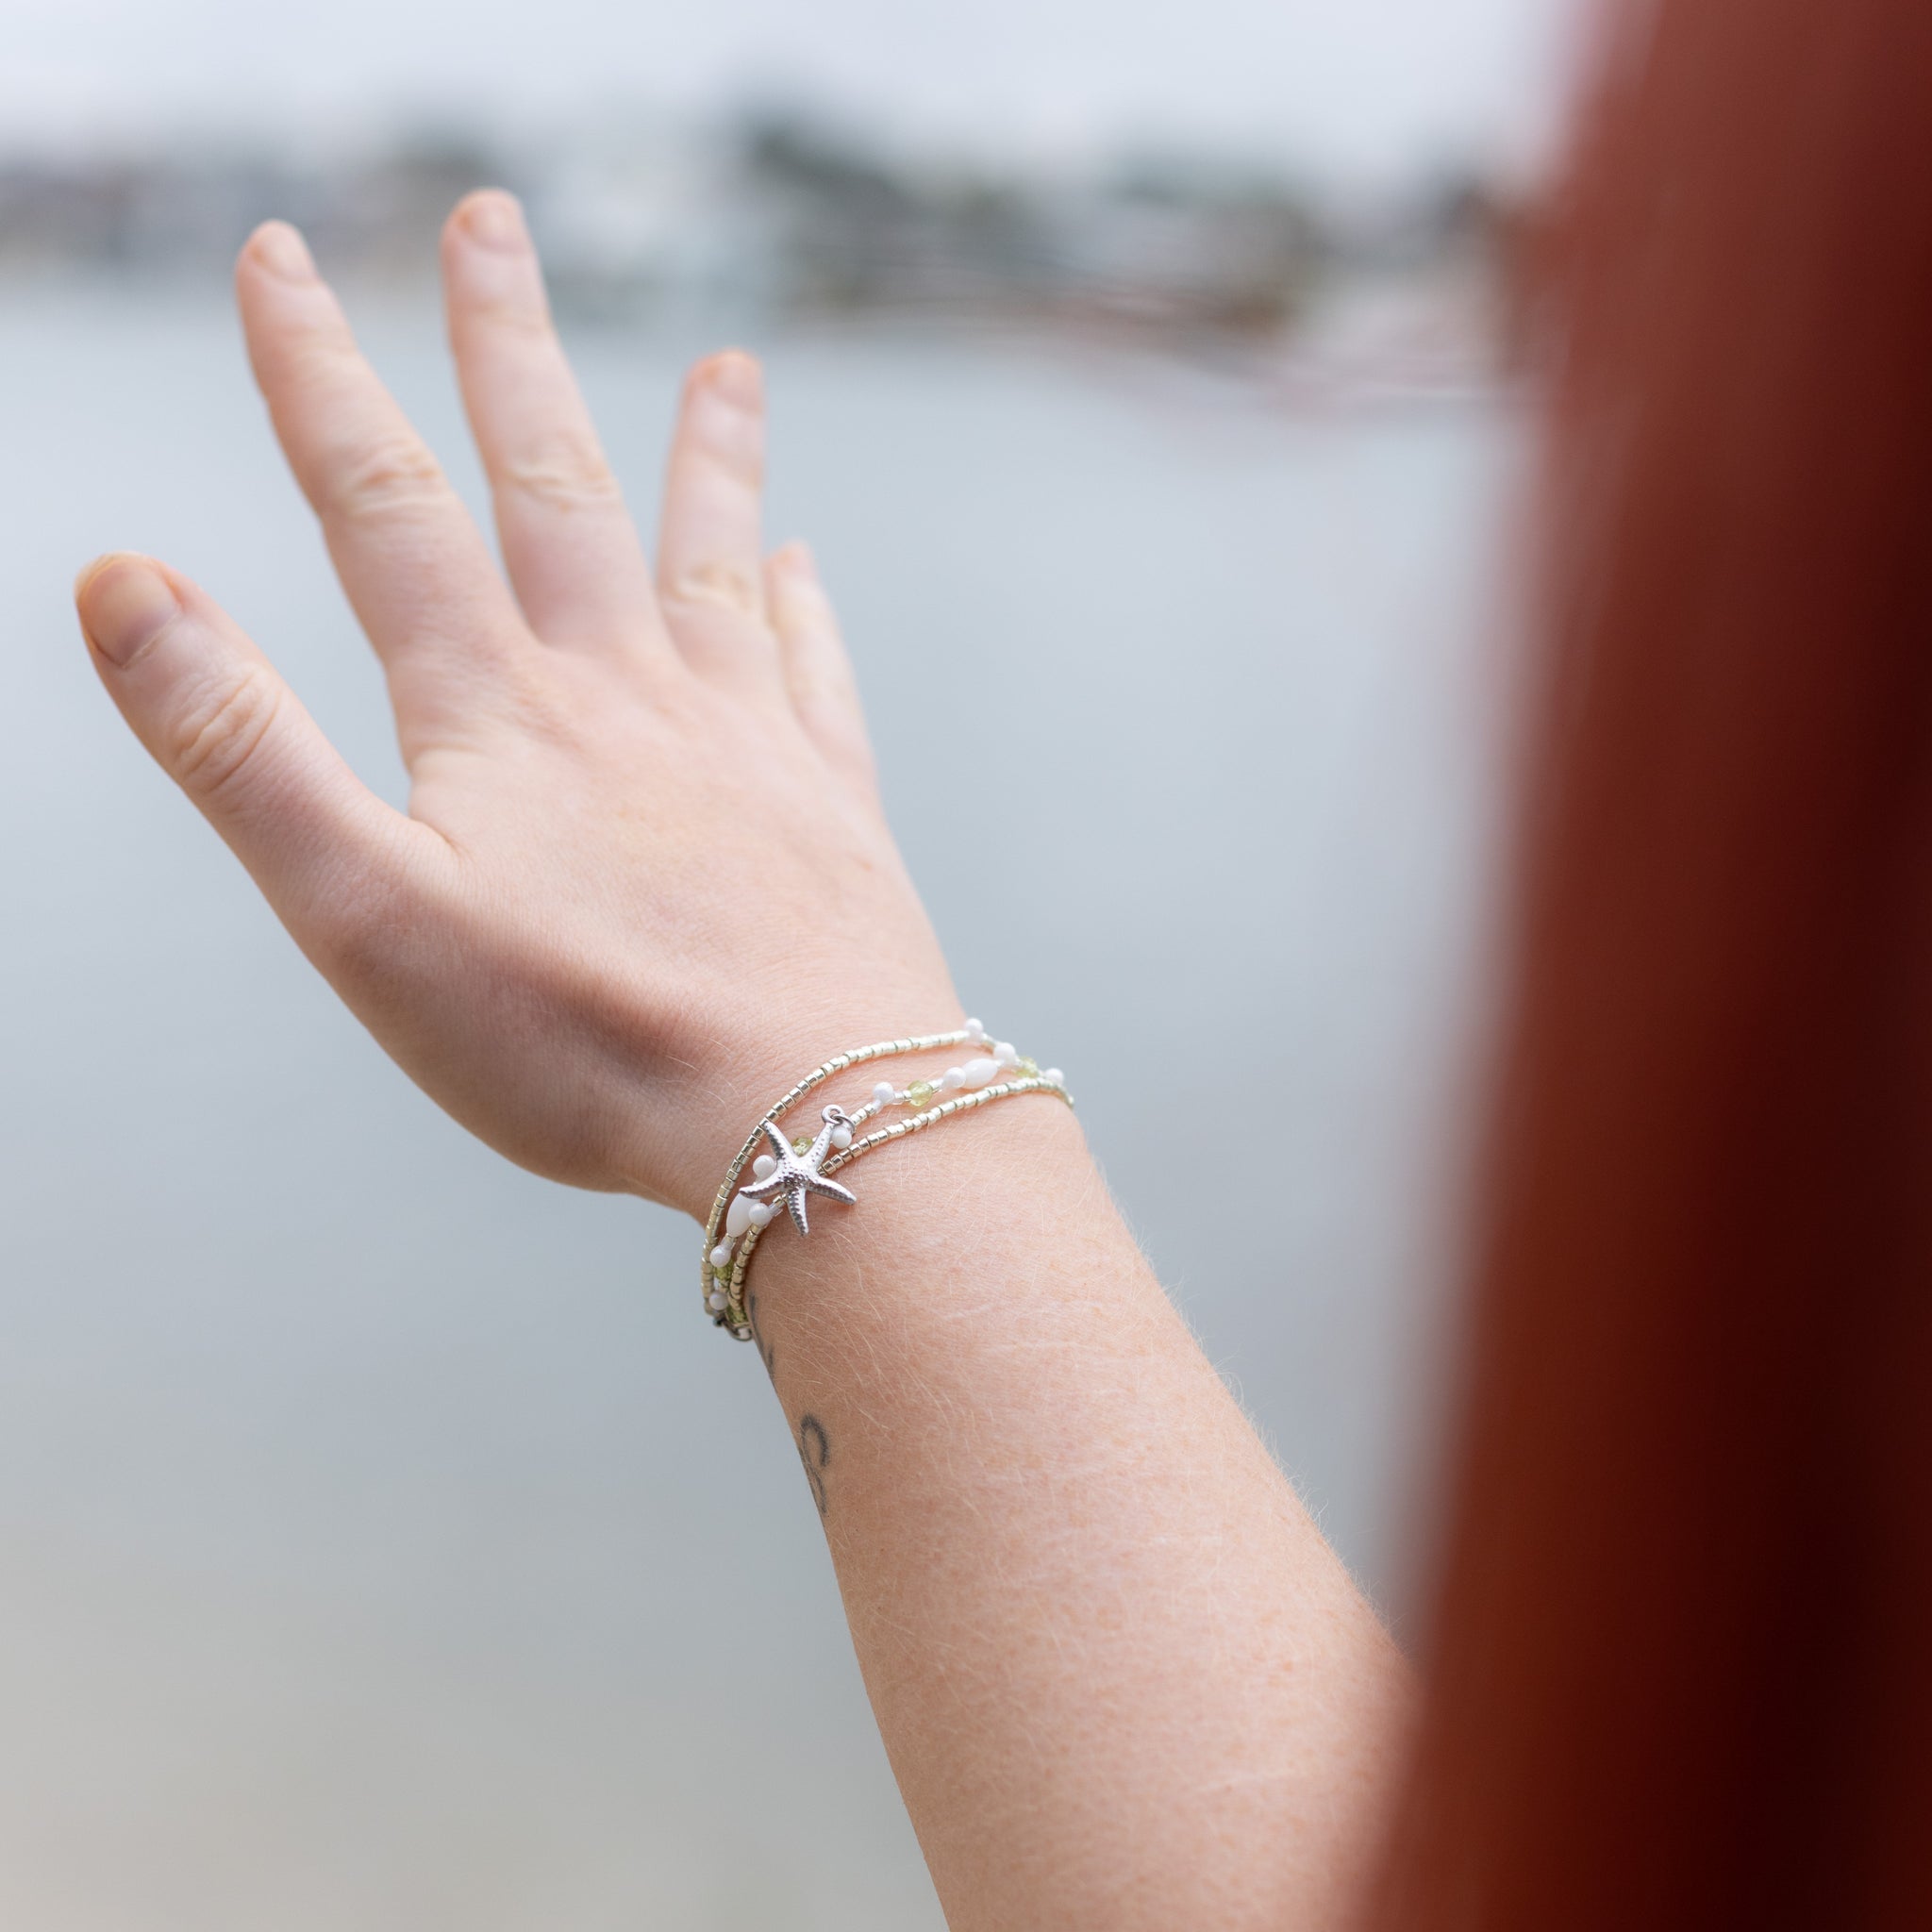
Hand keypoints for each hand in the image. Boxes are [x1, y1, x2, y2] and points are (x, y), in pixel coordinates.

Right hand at [75, 192, 958, 1218]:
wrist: (807, 1107)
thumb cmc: (580, 1041)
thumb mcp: (363, 916)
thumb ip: (238, 748)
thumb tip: (116, 582)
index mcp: (496, 713)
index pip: (383, 505)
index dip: (318, 374)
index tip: (282, 259)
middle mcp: (625, 691)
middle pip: (554, 484)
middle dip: (506, 349)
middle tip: (495, 225)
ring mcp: (741, 737)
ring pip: (709, 556)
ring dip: (706, 451)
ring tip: (727, 363)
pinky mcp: (826, 801)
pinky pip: (811, 673)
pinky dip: (800, 608)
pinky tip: (800, 564)